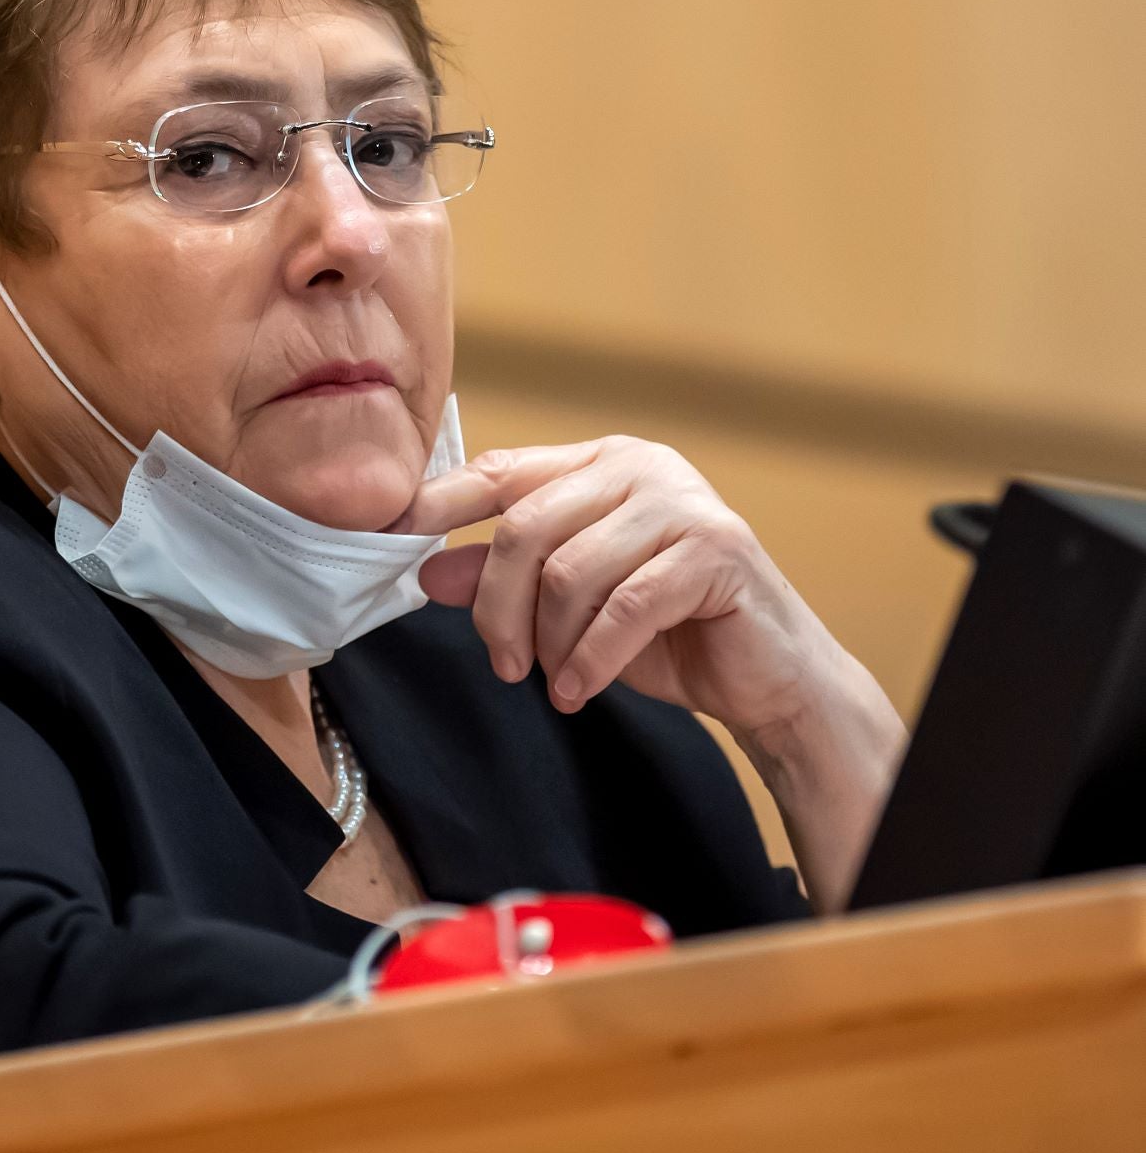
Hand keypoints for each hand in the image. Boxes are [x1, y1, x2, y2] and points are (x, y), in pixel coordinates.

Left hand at [398, 436, 854, 734]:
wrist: (768, 677)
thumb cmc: (666, 633)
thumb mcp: (567, 608)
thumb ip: (502, 580)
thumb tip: (425, 572)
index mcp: (598, 462)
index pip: (497, 472)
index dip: (436, 504)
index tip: (384, 538)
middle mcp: (641, 465)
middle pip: (524, 528)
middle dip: (499, 607)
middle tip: (504, 663)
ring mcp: (684, 502)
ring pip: (568, 570)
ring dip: (551, 642)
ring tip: (555, 680)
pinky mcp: (718, 549)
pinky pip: (623, 606)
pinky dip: (590, 659)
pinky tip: (580, 690)